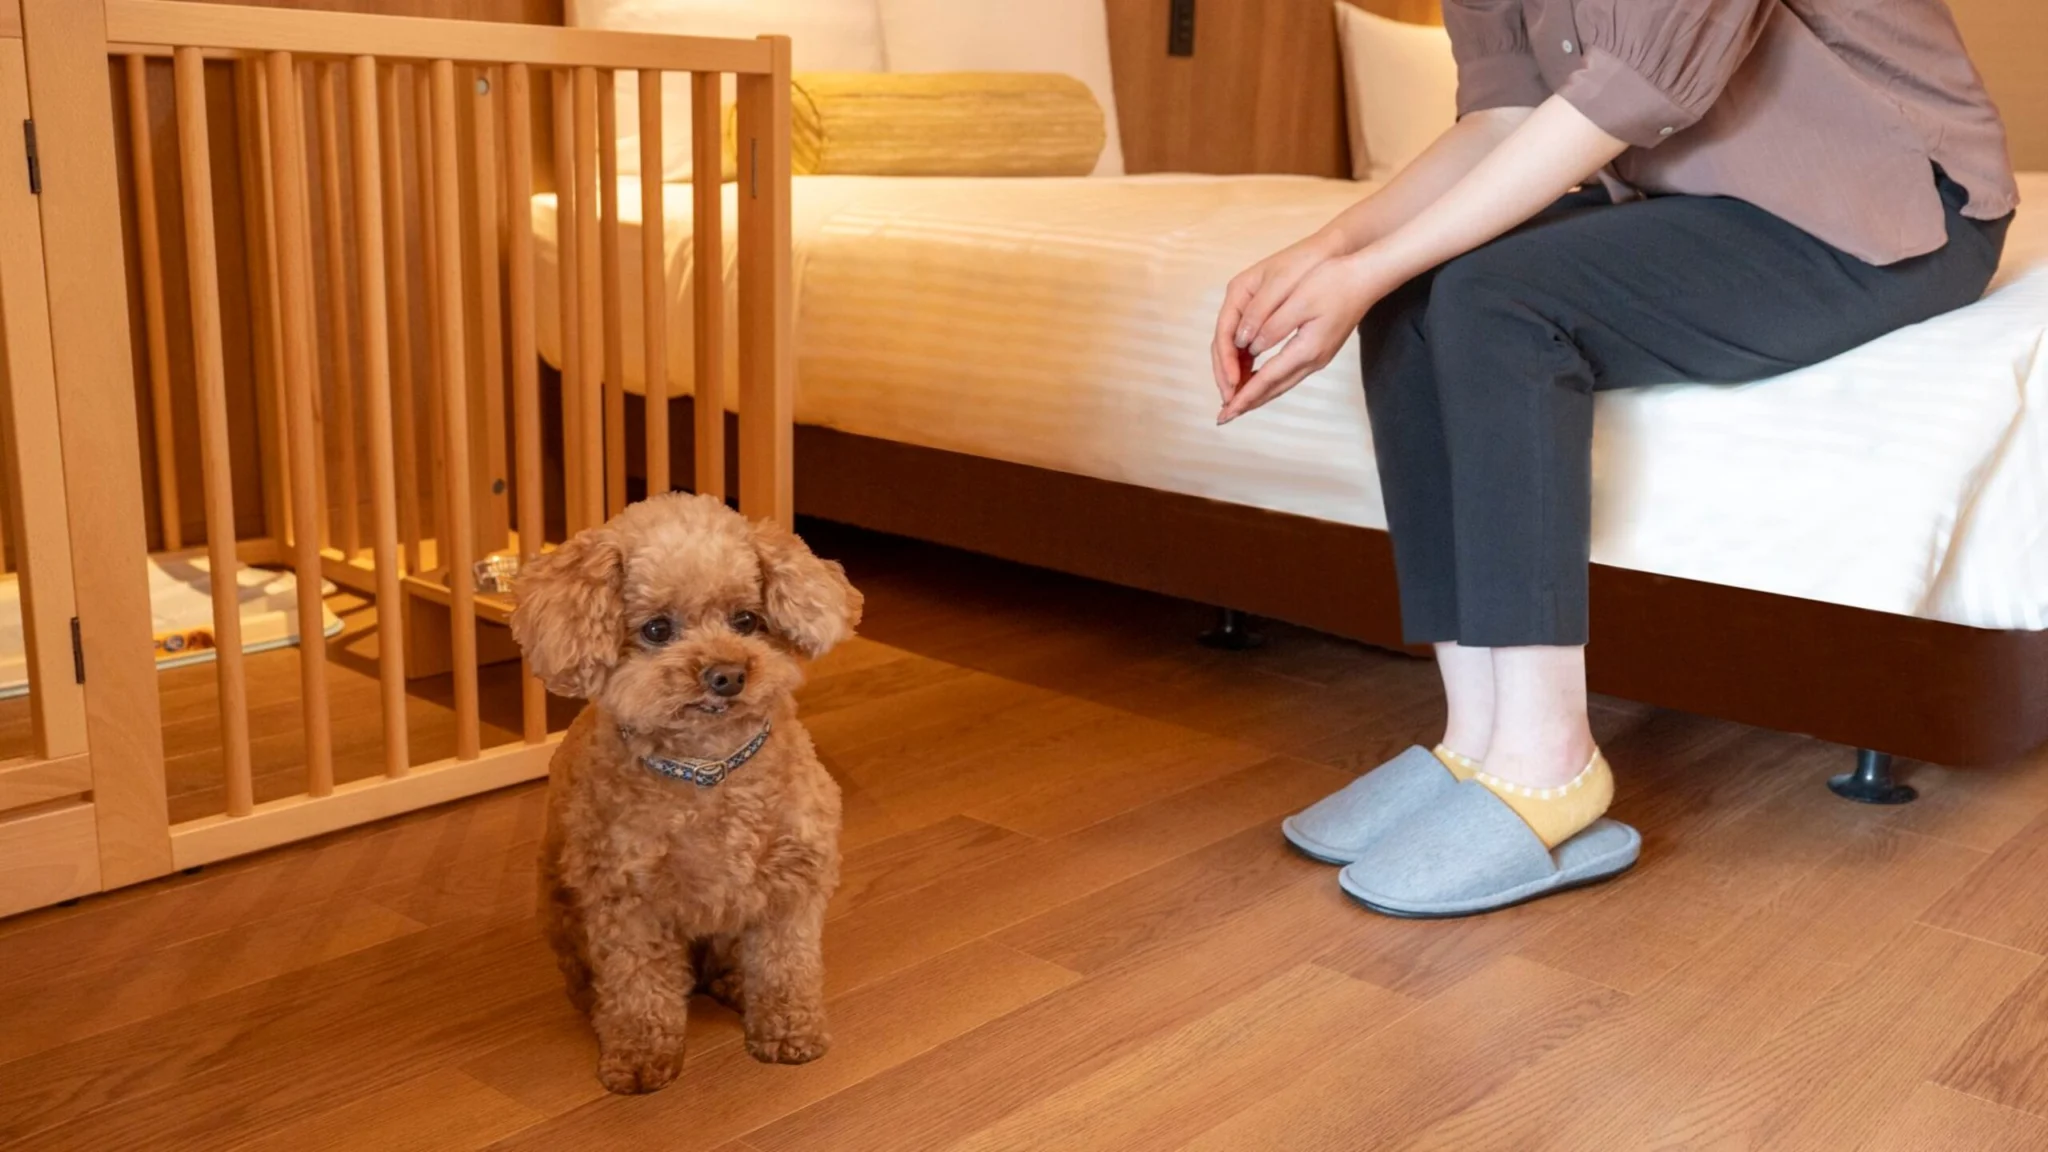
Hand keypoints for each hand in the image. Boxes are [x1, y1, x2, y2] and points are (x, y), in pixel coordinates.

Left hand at [1217, 254, 1386, 424]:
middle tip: (1225, 417)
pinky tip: (1259, 380)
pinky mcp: (1320, 349)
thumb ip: (1273, 326)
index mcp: (1306, 349)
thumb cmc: (1334, 282)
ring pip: (1281, 383)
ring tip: (1237, 403)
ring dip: (1258, 394)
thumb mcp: (1300, 300)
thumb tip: (1250, 347)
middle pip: (1274, 388)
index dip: (1244, 396)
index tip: (1226, 411)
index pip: (1267, 379)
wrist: (1368, 277)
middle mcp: (1313, 359)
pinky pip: (1288, 373)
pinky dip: (1269, 381)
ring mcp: (1318, 357)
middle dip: (1247, 402)